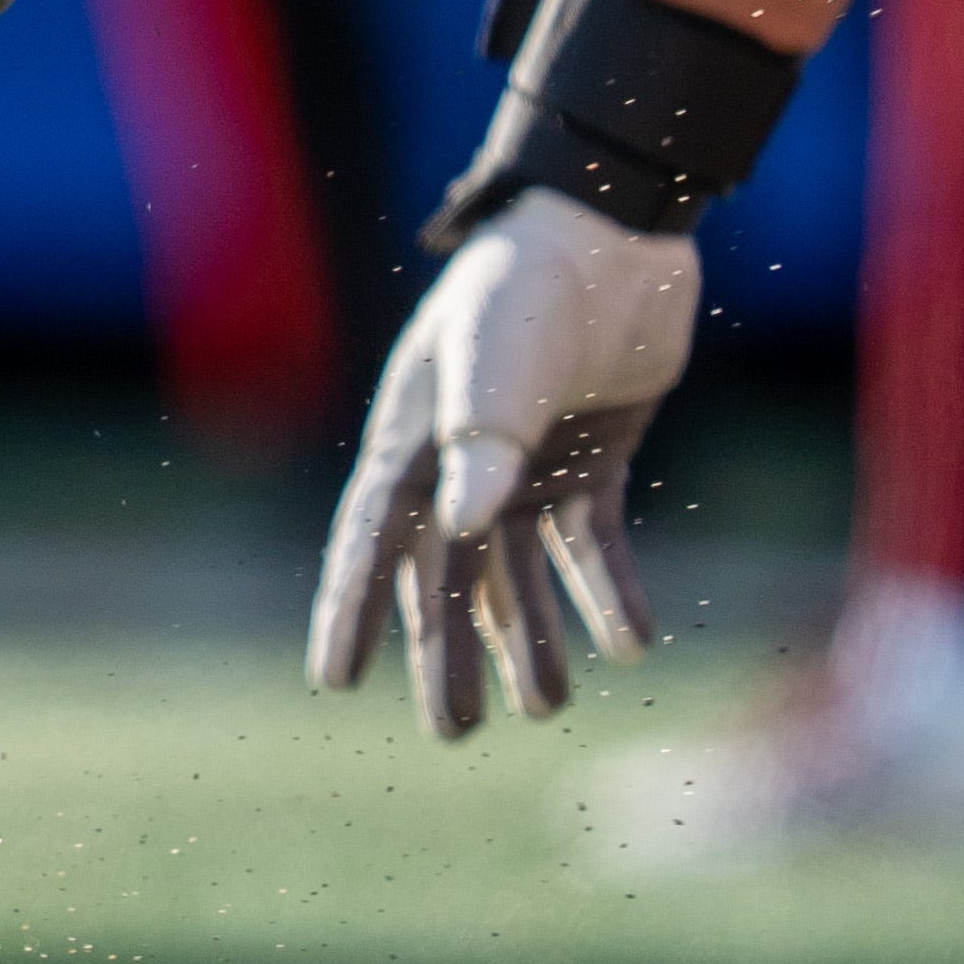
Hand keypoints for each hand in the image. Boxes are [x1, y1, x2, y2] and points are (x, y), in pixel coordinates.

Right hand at [308, 186, 695, 729]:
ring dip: (532, 636)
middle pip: (447, 576)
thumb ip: (482, 442)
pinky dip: (608, 591)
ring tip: (547, 707)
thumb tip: (464, 533)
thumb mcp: (495, 359)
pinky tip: (629, 644)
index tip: (334, 680)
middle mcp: (462, 462)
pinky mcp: (593, 460)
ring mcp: (528, 463)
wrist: (614, 230)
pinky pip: (594, 543)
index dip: (351, 610)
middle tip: (452, 732)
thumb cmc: (530, 284)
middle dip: (449, 652)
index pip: (372, 540)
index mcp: (415, 439)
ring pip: (521, 572)